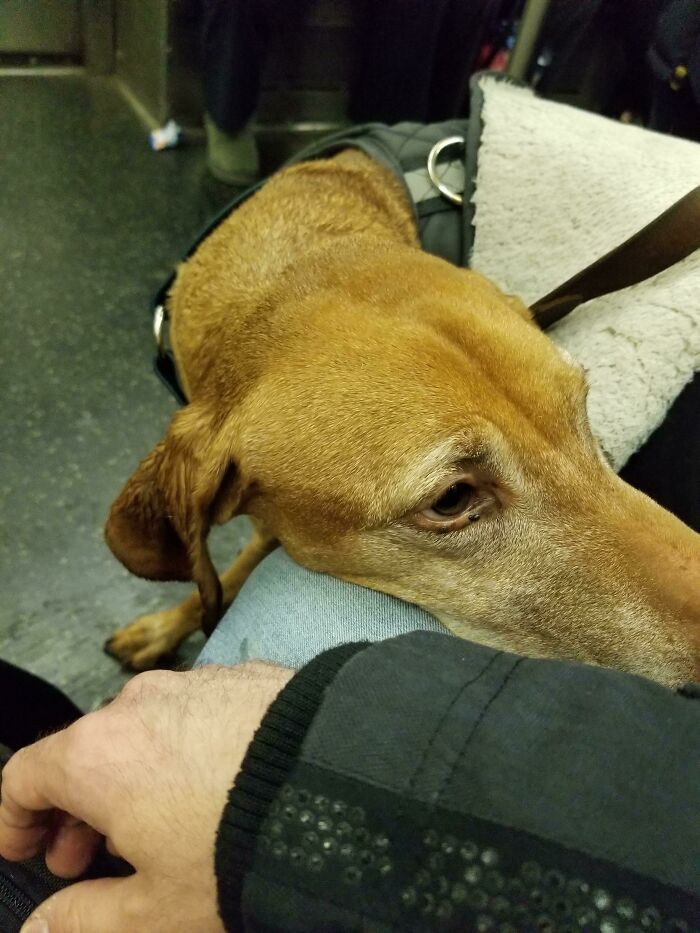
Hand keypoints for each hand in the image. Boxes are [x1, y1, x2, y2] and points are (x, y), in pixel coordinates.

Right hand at [0, 662, 291, 932]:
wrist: (342, 789)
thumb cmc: (241, 850)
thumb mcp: (153, 909)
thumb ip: (83, 919)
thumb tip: (42, 928)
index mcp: (100, 754)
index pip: (25, 775)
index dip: (16, 818)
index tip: (27, 846)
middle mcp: (141, 704)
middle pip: (85, 751)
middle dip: (76, 807)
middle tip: (86, 857)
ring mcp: (196, 683)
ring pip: (143, 730)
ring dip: (133, 776)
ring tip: (155, 825)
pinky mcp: (245, 676)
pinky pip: (196, 713)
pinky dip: (185, 748)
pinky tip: (214, 786)